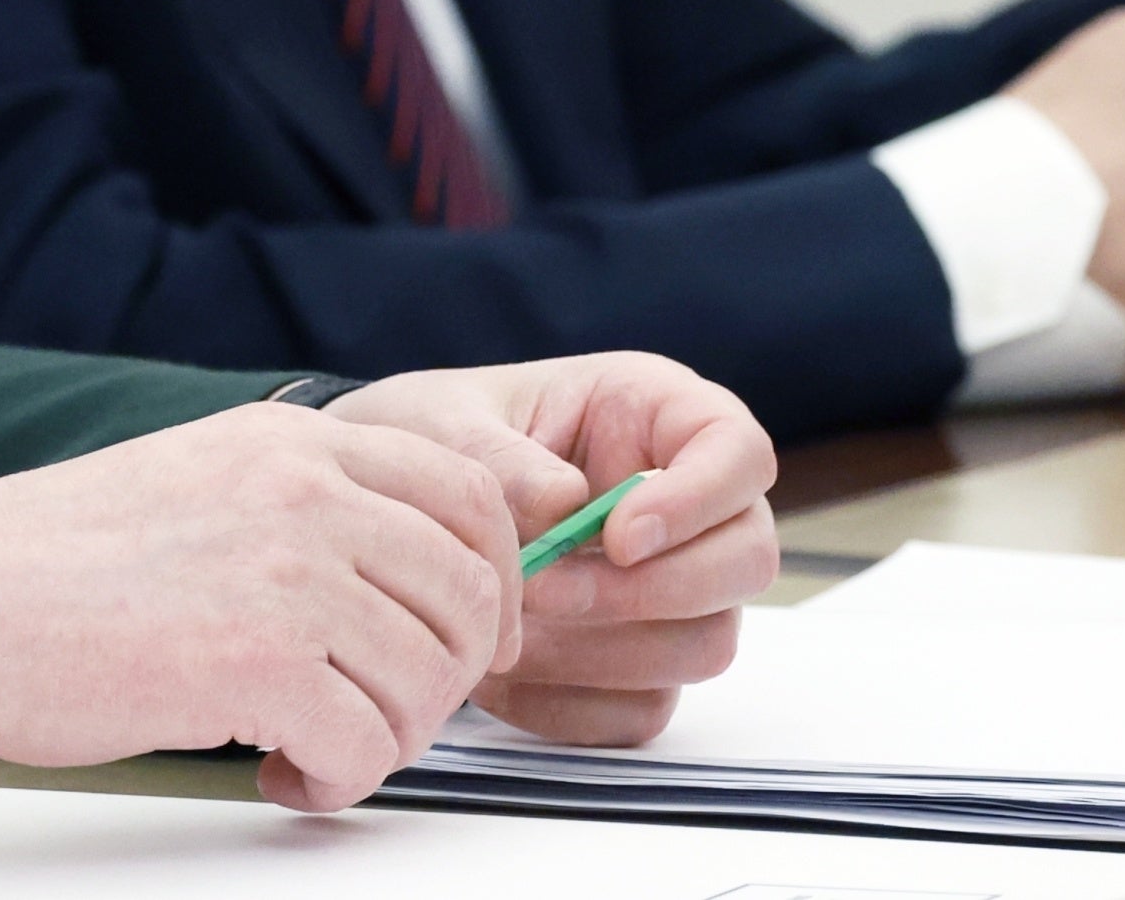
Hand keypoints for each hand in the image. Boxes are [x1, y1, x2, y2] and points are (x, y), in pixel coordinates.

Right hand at [0, 399, 521, 809]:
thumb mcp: (198, 476)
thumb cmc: (50, 559)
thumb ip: (298, 501)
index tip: (473, 635)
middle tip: (397, 714)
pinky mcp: (260, 662)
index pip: (469, 492)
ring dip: (389, 737)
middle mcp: (307, 493)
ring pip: (428, 678)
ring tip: (322, 749)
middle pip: (469, 590)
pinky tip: (284, 775)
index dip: (493, 578)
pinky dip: (339, 781)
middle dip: (451, 674)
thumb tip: (390, 573)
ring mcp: (289, 572)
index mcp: (294, 442)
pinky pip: (366, 743)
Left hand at [324, 353, 777, 746]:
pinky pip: (643, 710)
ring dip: (605, 651)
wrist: (378, 515)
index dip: (699, 499)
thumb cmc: (428, 439)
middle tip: (544, 589)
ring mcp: (668, 591)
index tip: (615, 534)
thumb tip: (567, 508)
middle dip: (650, 589)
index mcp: (653, 414)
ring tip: (509, 629)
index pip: (738, 452)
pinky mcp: (635, 666)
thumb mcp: (443, 424)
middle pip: (746, 560)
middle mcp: (683, 505)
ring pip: (705, 644)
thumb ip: (502, 461)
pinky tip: (503, 673)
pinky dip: (572, 704)